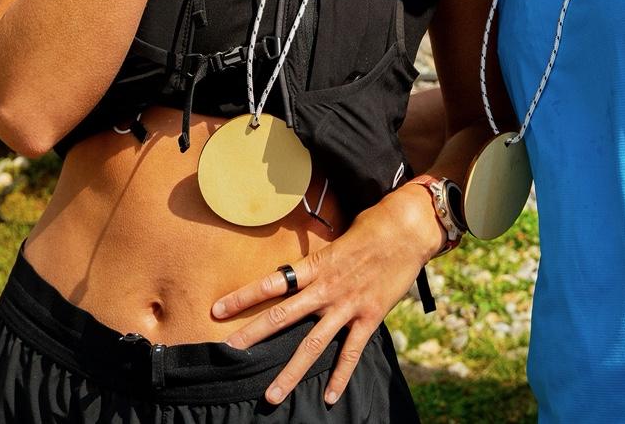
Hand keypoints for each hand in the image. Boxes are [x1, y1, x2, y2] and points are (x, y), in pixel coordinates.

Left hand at [214, 186, 441, 405]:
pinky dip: (340, 377)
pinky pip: (351, 353)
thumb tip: (303, 269)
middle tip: (228, 352)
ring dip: (290, 372)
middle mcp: (325, 288)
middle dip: (252, 335)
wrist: (406, 229)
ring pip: (312, 345)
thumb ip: (320, 260)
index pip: (271, 283)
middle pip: (282, 316)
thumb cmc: (371, 226)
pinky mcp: (369, 317)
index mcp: (315, 266)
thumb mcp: (338, 239)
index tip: (218, 310)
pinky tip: (329, 398)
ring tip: (271, 395)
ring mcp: (347, 306)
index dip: (243, 297)